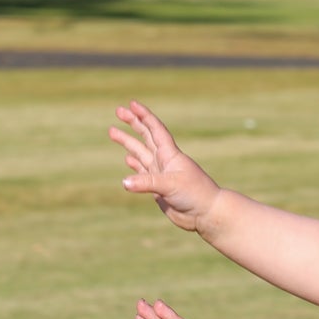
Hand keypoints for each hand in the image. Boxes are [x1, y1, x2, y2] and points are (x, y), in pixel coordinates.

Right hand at [110, 101, 220, 229]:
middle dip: (132, 123)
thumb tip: (125, 182)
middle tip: (118, 111)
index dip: (144, 116)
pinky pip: (142, 171)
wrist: (205, 213)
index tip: (132, 104)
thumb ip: (147, 182)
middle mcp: (164, 160)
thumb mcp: (170, 185)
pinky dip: (134, 164)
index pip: (155, 129)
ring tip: (113, 131)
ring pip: (140, 152)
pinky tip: (127, 158)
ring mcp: (160, 173)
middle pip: (145, 136)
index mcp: (170, 154)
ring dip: (127, 142)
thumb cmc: (195, 194)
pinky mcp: (158, 187)